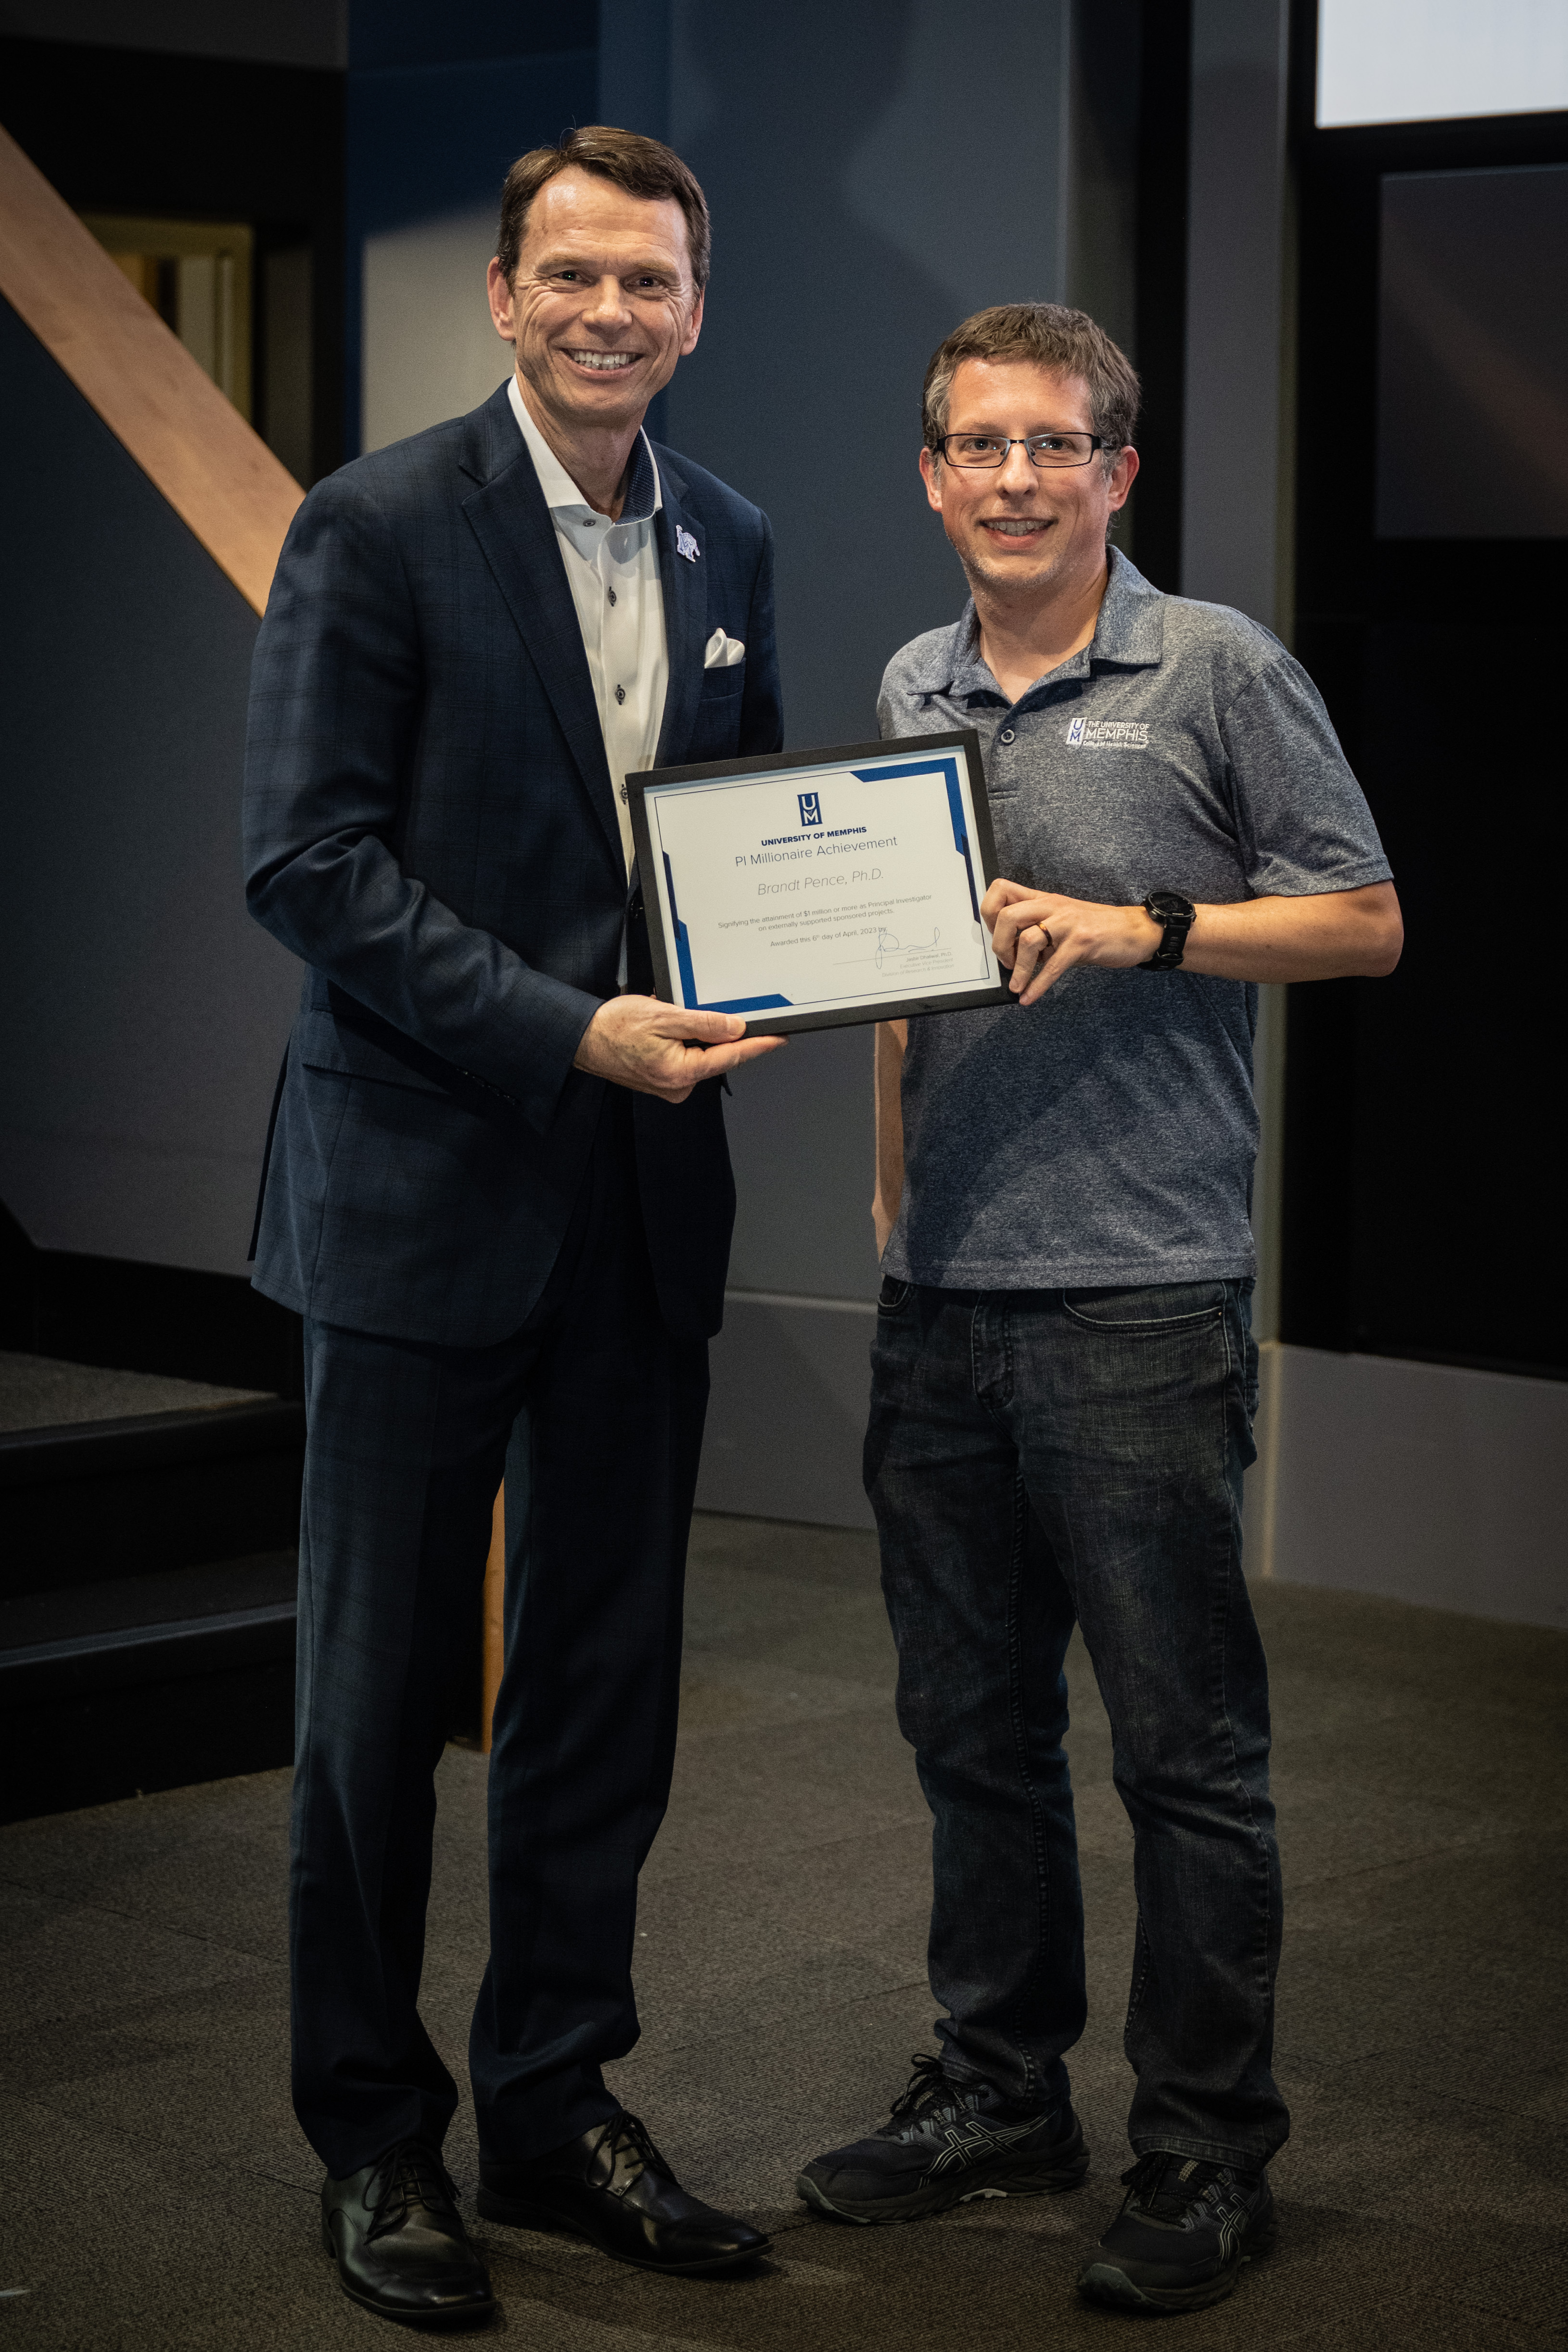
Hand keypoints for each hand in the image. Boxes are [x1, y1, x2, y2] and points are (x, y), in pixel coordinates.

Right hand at [574, 995, 784, 1101]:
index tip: (779, 1037)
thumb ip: (702, 1024)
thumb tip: (735, 1028)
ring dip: (695, 1035)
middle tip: (704, 1009)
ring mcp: (670, 1085)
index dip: (758, 1045)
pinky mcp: (663, 1080)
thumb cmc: (612, 1028)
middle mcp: (678, 1085)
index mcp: (681, 1072)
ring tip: (669, 1016)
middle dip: (718, 1033)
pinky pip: (685, 1057)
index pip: (731, 1056)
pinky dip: (682, 1041)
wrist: (580, 1038)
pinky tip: (666, 1027)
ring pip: (699, 1056)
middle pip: (716, 1056)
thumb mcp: (662, 1016)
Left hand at [983, 879, 1159, 1005]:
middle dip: (999, 945)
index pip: (1001, 889)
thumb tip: (1009, 949)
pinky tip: (1029, 997)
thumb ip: (1036, 928)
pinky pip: (1052, 966)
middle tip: (1008, 962)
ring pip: (1027, 940)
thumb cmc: (1097, 928)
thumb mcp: (1061, 921)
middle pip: (1007, 915)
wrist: (1135, 931)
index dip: (989, 913)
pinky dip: (1037, 986)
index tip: (995, 935)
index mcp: (1043, 900)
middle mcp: (1053, 907)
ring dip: (1018, 969)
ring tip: (1019, 982)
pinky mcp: (1082, 942)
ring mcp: (1068, 923)